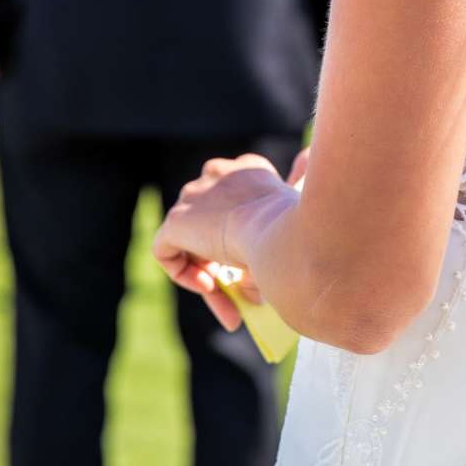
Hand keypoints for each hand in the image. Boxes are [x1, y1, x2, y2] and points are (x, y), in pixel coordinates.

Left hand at [152, 154, 291, 332]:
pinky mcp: (177, 220)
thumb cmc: (299, 236)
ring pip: (191, 239)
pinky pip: (166, 250)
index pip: (236, 204)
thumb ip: (270, 247)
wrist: (283, 231)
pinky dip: (182, 272)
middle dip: (222, 259)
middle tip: (240, 294)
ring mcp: (195, 194)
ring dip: (206, 270)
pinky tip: (207, 286)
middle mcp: (220, 173)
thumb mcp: (289, 235)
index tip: (254, 265)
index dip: (241, 238)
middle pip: (211, 221)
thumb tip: (254, 284)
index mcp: (251, 171)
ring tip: (226, 295)